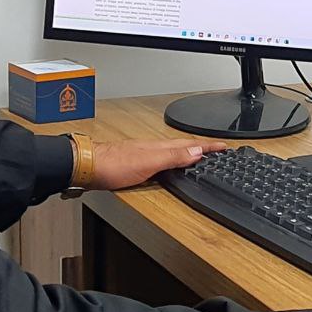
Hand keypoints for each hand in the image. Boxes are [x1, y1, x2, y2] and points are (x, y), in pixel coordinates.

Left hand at [90, 138, 228, 190]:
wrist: (86, 167)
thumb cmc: (112, 165)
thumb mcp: (148, 162)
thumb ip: (172, 157)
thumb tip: (197, 151)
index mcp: (159, 147)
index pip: (189, 145)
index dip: (207, 146)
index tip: (224, 147)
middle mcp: (153, 149)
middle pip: (182, 147)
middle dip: (201, 148)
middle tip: (216, 150)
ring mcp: (143, 155)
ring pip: (172, 152)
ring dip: (188, 153)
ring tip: (199, 155)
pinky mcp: (135, 164)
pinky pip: (161, 159)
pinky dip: (172, 160)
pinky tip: (169, 165)